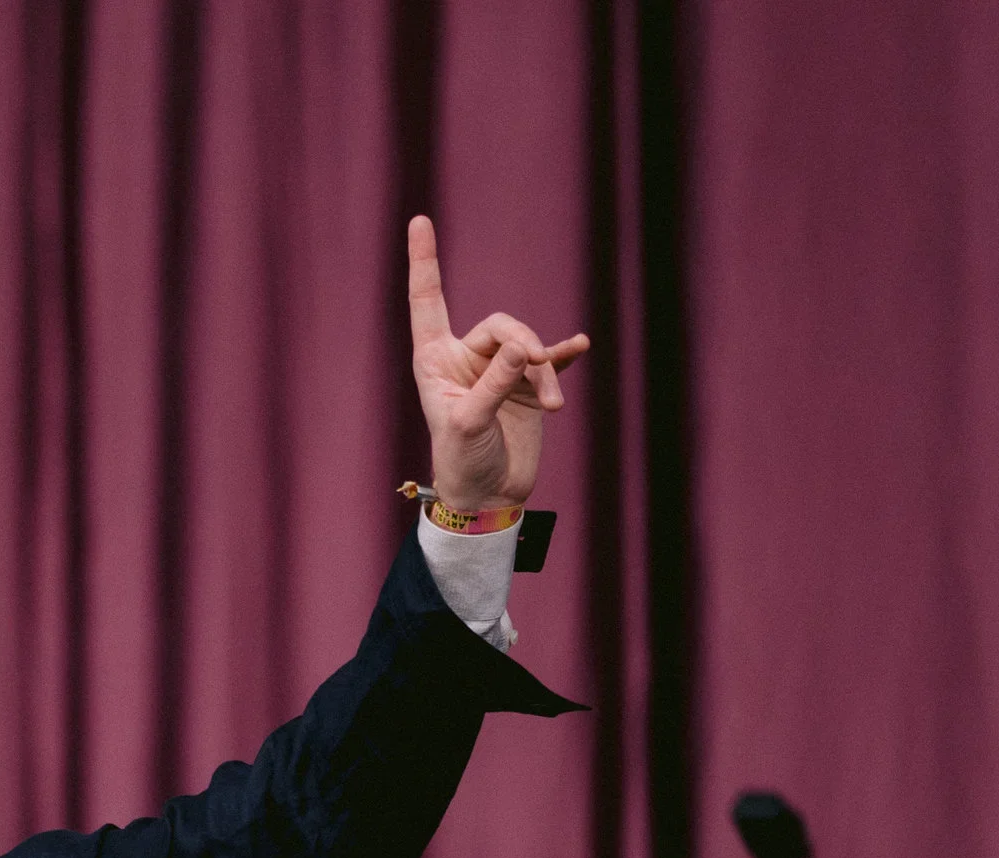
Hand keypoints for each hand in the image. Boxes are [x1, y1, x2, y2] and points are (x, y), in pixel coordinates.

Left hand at [407, 215, 590, 512]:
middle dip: (522, 345)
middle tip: (536, 370)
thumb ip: (494, 384)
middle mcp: (465, 359)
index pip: (428, 301)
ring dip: (544, 371)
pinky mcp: (528, 386)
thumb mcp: (470, 424)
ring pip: (527, 346)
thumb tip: (521, 348)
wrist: (490, 497)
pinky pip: (549, 359)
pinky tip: (579, 346)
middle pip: (500, 325)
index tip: (419, 220)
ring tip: (554, 405)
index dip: (425, 262)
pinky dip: (563, 355)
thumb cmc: (463, 463)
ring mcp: (498, 371)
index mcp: (435, 360)